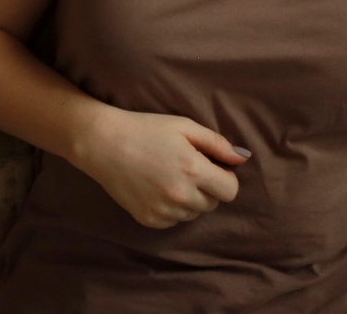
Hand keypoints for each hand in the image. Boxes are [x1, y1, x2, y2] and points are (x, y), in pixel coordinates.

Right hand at [71, 108, 246, 229]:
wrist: (103, 144)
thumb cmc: (146, 129)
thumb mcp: (185, 126)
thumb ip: (217, 144)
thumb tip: (243, 158)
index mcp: (193, 170)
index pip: (230, 191)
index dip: (225, 177)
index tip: (212, 166)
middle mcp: (181, 196)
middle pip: (214, 203)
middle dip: (208, 187)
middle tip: (188, 167)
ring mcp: (164, 211)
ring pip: (194, 213)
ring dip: (191, 199)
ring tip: (171, 176)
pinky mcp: (149, 220)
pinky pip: (175, 220)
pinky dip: (173, 208)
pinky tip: (158, 188)